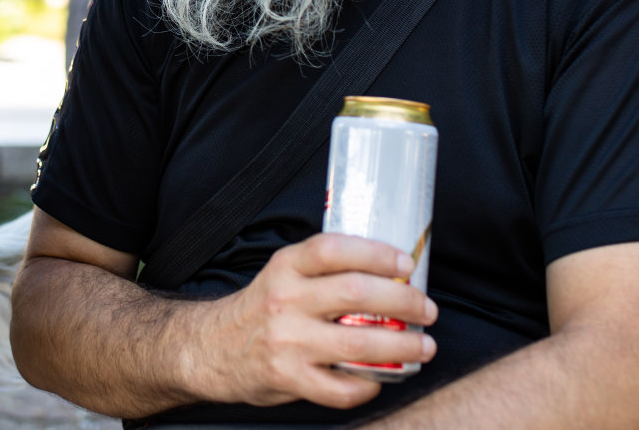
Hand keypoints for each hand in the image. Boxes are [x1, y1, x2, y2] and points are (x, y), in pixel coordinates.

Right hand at [192, 232, 437, 409]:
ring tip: (423, 346)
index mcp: (286, 267)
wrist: (211, 349)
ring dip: (402, 346)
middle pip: (356, 294)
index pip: (334, 250)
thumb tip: (388, 271)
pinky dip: (370, 386)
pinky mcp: (289, 378)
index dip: (376, 254)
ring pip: (358, 344)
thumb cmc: (260, 310)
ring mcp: (287, 342)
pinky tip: (382, 378)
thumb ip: (323, 271)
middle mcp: (285, 300)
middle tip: (426, 309)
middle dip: (403, 301)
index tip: (406, 264)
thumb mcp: (283, 275)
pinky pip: (342, 389)